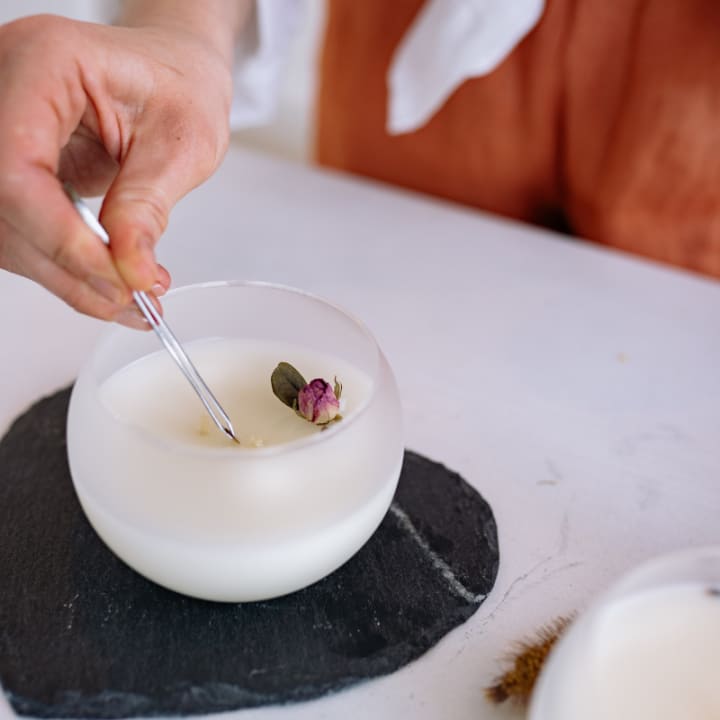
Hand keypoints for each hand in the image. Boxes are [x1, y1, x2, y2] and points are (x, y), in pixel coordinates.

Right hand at [0, 4, 245, 327]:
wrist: (171, 77)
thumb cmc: (180, 89)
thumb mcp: (183, 145)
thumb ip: (147, 206)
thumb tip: (130, 270)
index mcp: (46, 62)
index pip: (17, 166)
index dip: (61, 236)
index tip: (117, 279)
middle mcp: (6, 90)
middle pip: (4, 202)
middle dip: (68, 265)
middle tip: (130, 299)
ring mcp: (2, 128)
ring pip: (5, 227)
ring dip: (64, 276)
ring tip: (129, 298)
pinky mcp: (10, 164)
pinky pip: (18, 229)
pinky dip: (61, 265)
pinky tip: (107, 281)